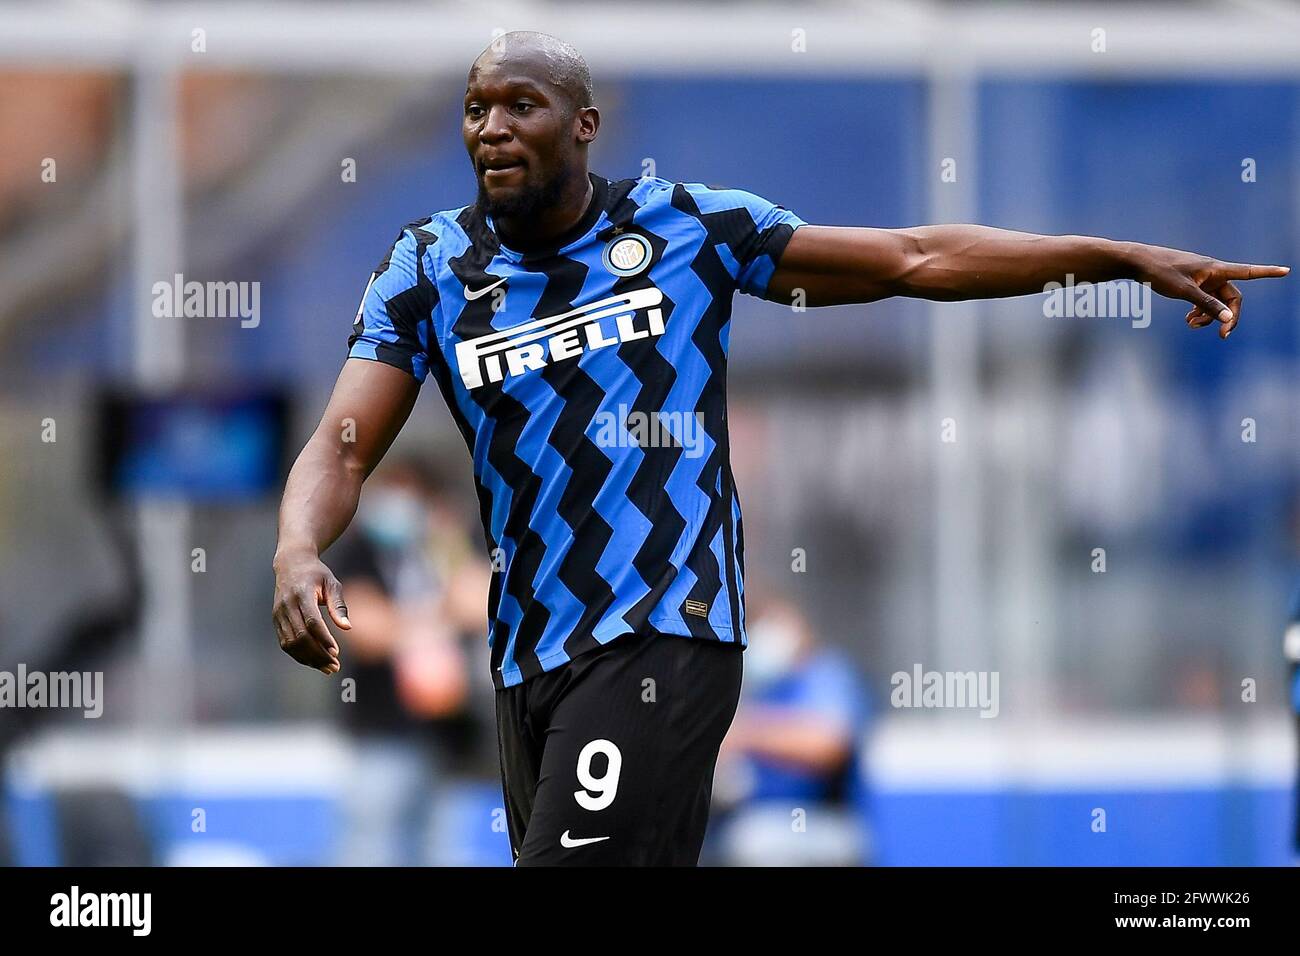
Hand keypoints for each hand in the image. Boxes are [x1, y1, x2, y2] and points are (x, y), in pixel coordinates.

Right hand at [271, 549, 349, 674]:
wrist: (291, 563)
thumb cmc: (317, 574)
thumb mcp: (332, 583)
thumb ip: (338, 605)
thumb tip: (347, 628)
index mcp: (302, 594)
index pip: (312, 621)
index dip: (323, 639)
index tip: (336, 652)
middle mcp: (287, 605)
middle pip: (300, 636)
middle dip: (317, 654)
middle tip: (335, 666)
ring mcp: (279, 614)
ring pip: (291, 643)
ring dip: (308, 659)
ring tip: (327, 668)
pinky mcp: (276, 620)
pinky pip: (285, 643)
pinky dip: (299, 655)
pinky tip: (314, 661)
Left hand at [1131, 246, 1288, 338]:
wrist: (1138, 262)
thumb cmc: (1160, 272)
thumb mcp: (1184, 291)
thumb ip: (1207, 305)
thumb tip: (1229, 318)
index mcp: (1215, 269)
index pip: (1247, 271)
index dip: (1267, 272)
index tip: (1286, 271)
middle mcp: (1212, 272)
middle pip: (1231, 297)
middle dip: (1228, 316)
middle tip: (1222, 335)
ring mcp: (1201, 278)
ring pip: (1215, 301)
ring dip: (1209, 316)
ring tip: (1191, 325)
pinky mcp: (1191, 282)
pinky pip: (1203, 299)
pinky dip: (1199, 310)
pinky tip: (1188, 320)